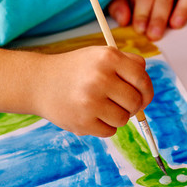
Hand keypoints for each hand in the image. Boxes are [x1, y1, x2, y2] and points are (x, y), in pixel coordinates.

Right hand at [35, 46, 152, 136]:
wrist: (39, 82)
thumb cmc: (77, 69)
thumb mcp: (101, 54)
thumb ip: (129, 63)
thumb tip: (147, 85)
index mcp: (108, 58)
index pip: (142, 79)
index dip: (146, 90)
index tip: (143, 95)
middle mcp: (100, 78)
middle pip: (135, 102)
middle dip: (133, 105)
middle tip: (121, 103)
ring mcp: (90, 102)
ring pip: (124, 119)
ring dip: (118, 116)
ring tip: (102, 106)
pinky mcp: (82, 122)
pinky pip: (110, 131)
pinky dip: (105, 126)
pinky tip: (92, 115)